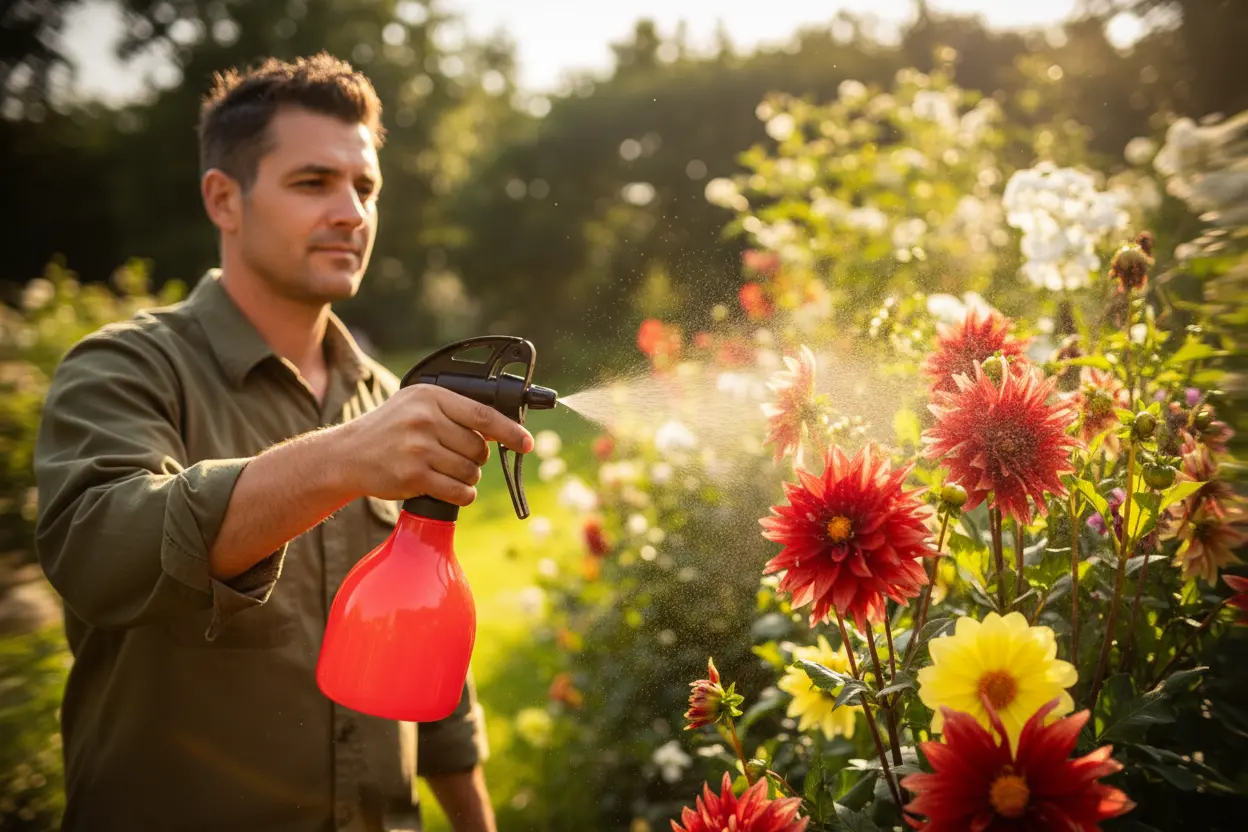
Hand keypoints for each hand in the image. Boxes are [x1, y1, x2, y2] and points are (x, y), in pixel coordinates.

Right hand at [338, 384, 533, 505]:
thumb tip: (501, 427)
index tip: (526, 443)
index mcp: (430, 397)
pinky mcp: (413, 476)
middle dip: (476, 458)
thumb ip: (453, 410)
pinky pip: (457, 492)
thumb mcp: (416, 405)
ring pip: (470, 471)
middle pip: (478, 448)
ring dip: (467, 478)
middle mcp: (425, 420)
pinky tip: (451, 489)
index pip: (483, 415)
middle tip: (458, 458)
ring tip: (446, 472)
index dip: (510, 431)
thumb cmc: (388, 430)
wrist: (347, 455)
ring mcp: (418, 449)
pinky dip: (462, 495)